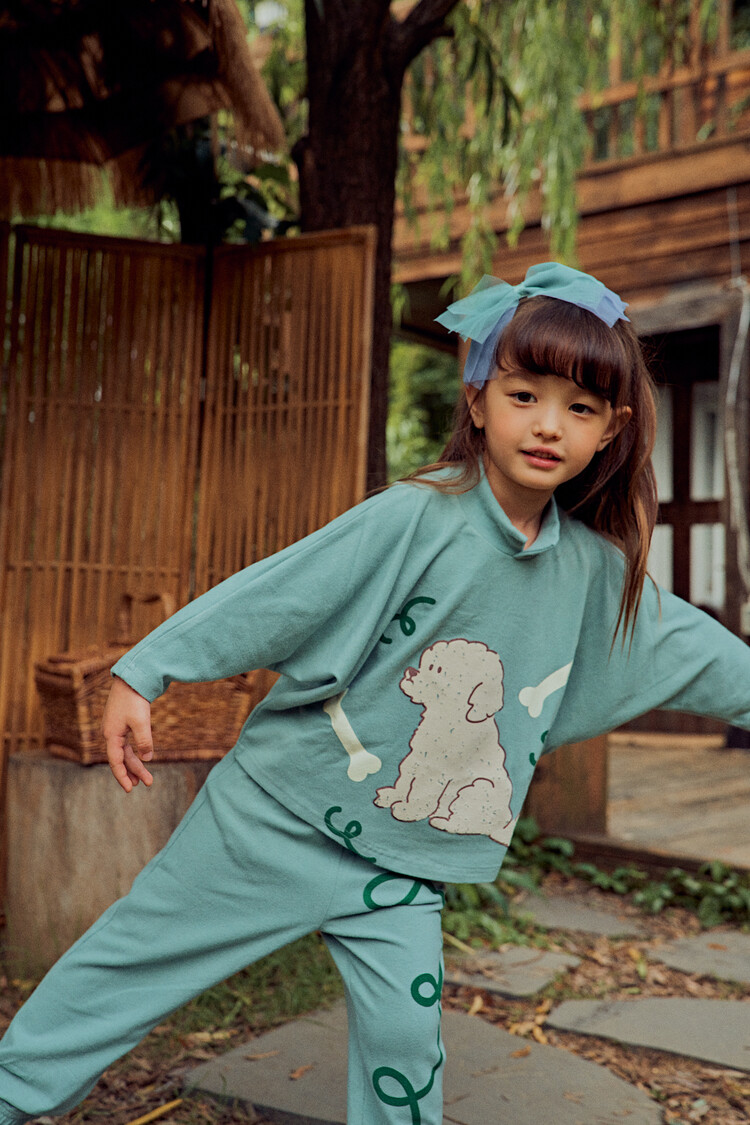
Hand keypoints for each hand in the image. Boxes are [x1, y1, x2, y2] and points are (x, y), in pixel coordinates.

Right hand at [102, 676, 154, 791]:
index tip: (130, 790)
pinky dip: (134, 752)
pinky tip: (142, 757)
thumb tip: (147, 759)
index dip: (122, 776)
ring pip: (125, 751)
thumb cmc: (134, 699)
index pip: (115, 762)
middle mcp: (110, 733)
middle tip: (146, 783)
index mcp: (111, 735)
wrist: (131, 678)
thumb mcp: (141, 722)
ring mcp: (115, 728)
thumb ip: (144, 741)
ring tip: (144, 777)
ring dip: (135, 764)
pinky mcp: (122, 723)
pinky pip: (127, 743)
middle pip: (121, 758)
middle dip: (133, 772)